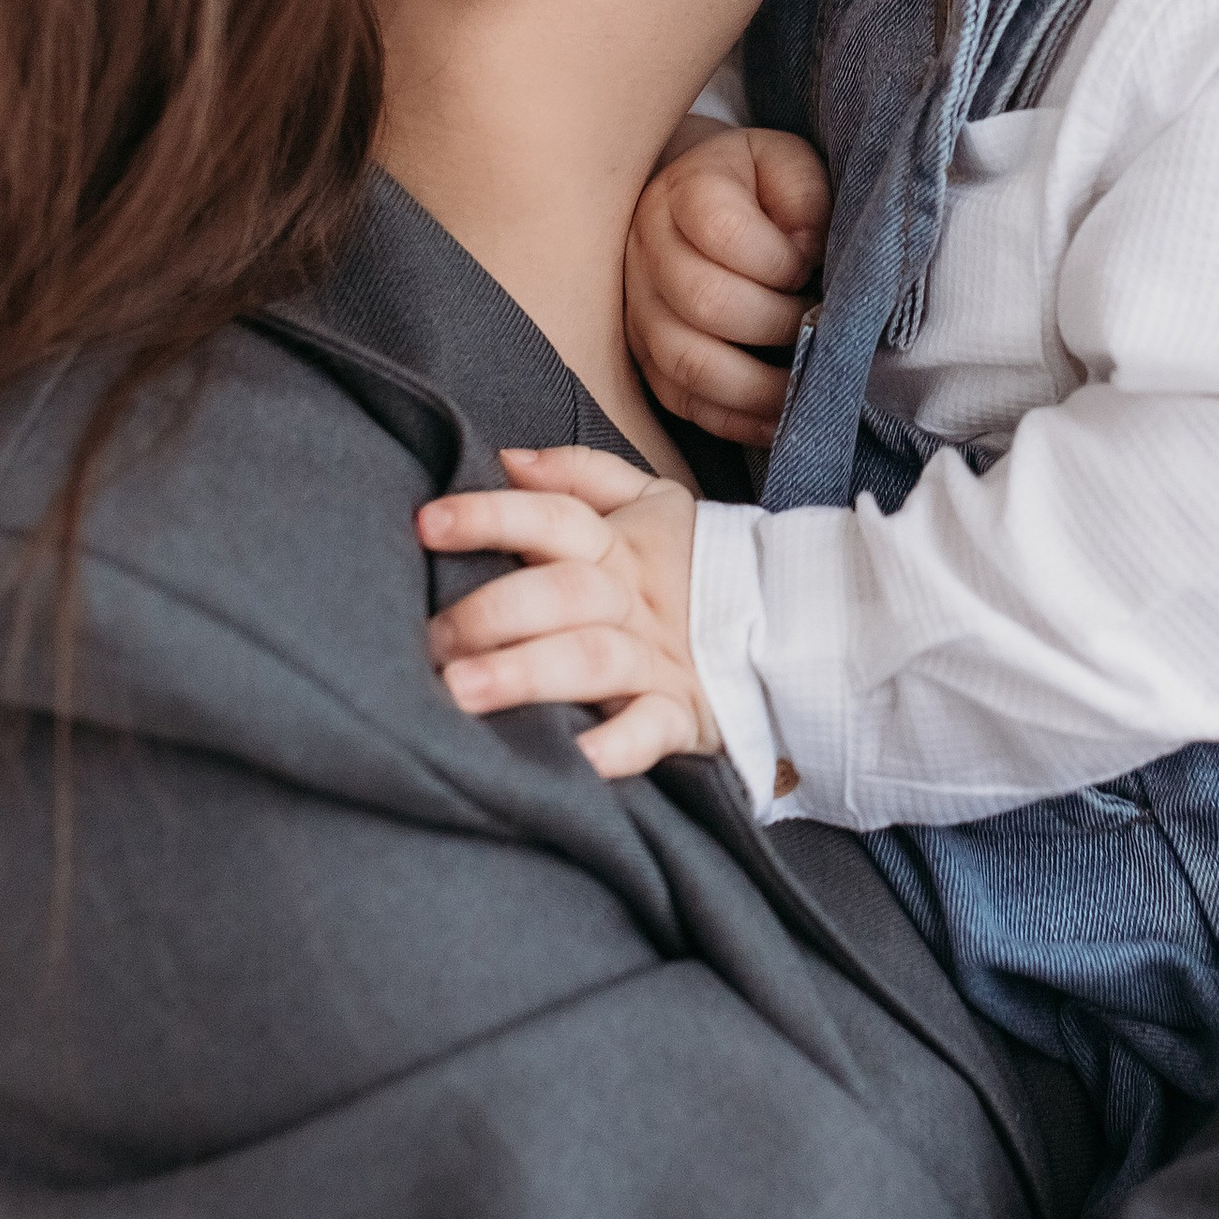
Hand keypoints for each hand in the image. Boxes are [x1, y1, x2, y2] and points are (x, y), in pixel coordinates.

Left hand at [418, 447, 713, 777]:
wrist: (791, 628)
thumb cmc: (692, 568)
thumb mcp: (651, 503)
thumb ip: (581, 475)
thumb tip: (507, 459)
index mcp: (619, 545)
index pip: (551, 517)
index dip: (491, 516)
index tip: (427, 524)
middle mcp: (633, 600)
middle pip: (562, 593)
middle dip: (492, 613)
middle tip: (431, 642)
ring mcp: (660, 659)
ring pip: (592, 659)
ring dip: (526, 674)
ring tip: (461, 694)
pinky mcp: (685, 716)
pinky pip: (650, 731)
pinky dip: (616, 747)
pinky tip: (575, 759)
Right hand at [626, 125, 831, 446]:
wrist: (709, 201)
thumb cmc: (763, 188)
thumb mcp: (791, 167)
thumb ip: (805, 199)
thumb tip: (807, 260)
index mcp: (685, 189)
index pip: (723, 230)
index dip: (778, 261)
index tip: (811, 269)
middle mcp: (647, 247)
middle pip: (703, 301)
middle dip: (775, 324)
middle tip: (818, 326)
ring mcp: (637, 307)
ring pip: (685, 361)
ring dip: (756, 385)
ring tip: (805, 383)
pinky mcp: (644, 355)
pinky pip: (680, 400)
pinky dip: (734, 418)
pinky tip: (778, 418)